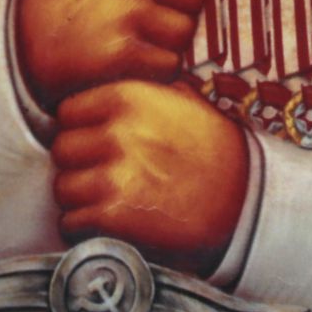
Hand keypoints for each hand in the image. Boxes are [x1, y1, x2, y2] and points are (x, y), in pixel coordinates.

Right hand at [15, 0, 222, 109]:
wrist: (15, 36)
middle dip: (177, 8)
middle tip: (141, 13)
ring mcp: (127, 12)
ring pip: (186, 33)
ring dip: (165, 40)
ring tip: (128, 34)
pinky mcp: (122, 53)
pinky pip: (170, 64)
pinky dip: (152, 68)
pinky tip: (123, 57)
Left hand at [50, 79, 249, 275]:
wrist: (249, 205)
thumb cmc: (216, 152)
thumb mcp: (184, 101)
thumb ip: (142, 91)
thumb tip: (110, 83)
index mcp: (128, 98)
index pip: (68, 113)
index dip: (80, 131)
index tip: (96, 146)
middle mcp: (117, 132)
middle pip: (62, 150)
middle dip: (77, 166)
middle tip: (100, 177)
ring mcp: (114, 175)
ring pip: (63, 188)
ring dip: (79, 199)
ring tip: (104, 203)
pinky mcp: (115, 217)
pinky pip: (72, 222)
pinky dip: (83, 229)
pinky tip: (106, 226)